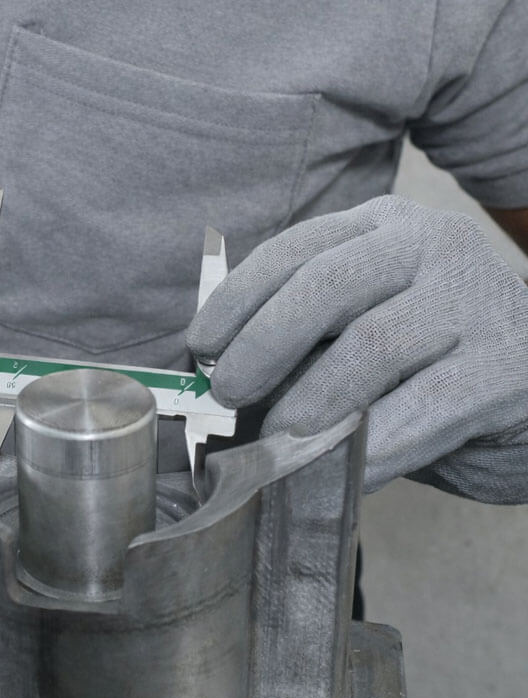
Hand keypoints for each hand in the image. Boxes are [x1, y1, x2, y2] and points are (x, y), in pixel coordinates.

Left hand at [186, 195, 527, 501]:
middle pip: (327, 285)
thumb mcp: (364, 322)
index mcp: (385, 228)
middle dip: (263, 344)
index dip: (238, 299)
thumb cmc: (429, 361)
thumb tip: (222, 374)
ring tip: (278, 438)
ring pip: (373, 344)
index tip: (201, 346)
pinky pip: (424, 407)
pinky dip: (374, 443)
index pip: (296, 249)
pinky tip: (347, 469)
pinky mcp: (509, 364)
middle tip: (229, 393)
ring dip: (312, 399)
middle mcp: (433, 246)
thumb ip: (309, 335)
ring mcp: (476, 300)